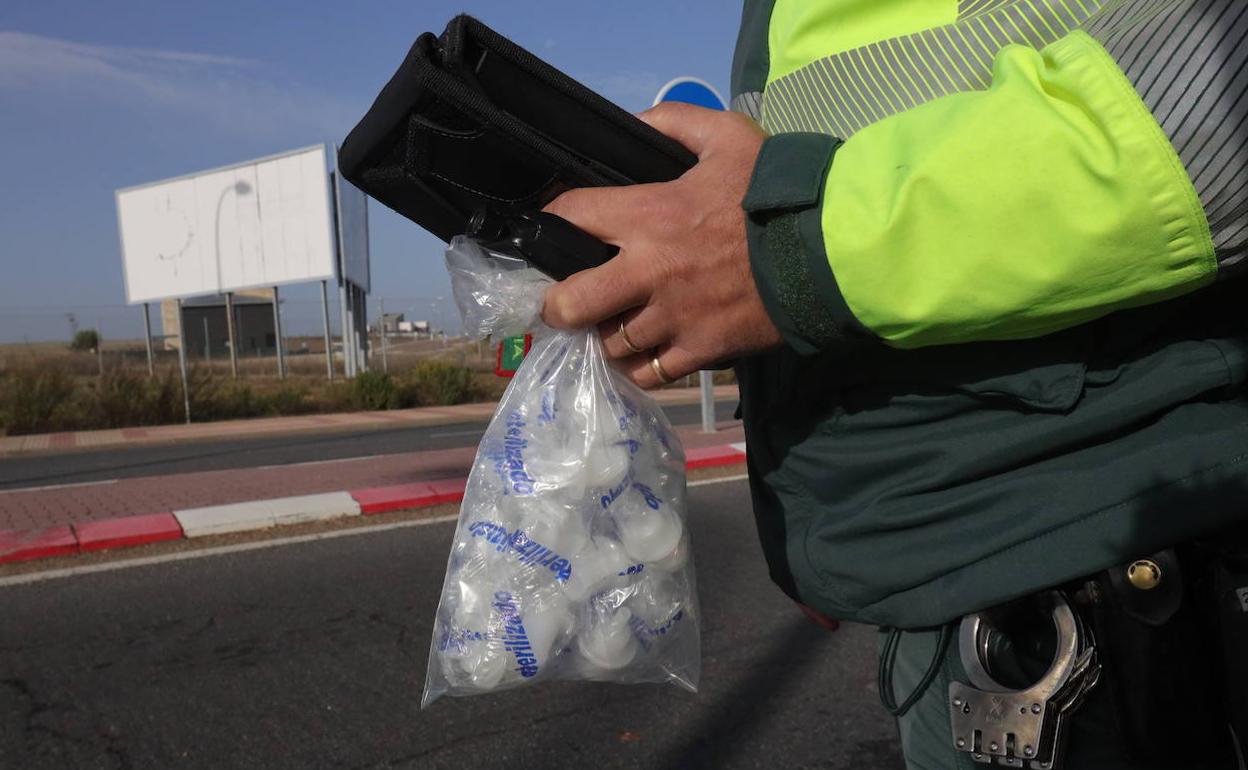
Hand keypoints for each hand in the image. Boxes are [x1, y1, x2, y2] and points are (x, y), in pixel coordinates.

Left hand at [541, 102, 782, 387]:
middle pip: (571, 303)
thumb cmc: (775, 191)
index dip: (551, 222)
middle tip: (562, 302)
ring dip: (603, 335)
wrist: (830, 249)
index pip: (571, 217)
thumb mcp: (727, 136)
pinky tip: (637, 356)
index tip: (551, 231)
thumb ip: (674, 122)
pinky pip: (650, 372)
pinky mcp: (700, 351)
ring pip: (609, 343)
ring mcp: (674, 319)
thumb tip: (633, 123)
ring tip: (607, 327)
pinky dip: (637, 367)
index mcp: (649, 215)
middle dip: (557, 306)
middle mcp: (649, 272)